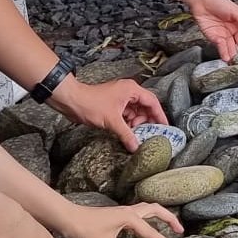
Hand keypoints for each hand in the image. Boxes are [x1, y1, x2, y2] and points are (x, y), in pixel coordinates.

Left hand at [47, 77, 168, 151]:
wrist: (71, 100)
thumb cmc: (90, 104)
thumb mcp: (112, 121)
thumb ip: (126, 134)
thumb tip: (136, 147)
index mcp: (131, 90)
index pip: (152, 102)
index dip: (160, 115)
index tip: (165, 127)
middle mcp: (128, 92)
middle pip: (145, 107)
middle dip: (148, 121)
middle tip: (151, 134)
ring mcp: (121, 98)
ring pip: (136, 112)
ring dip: (137, 123)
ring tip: (138, 135)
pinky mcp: (114, 105)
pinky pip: (127, 114)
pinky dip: (129, 123)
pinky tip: (128, 133)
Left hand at [50, 201, 180, 237]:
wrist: (67, 217)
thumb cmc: (84, 228)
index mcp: (130, 218)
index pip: (152, 233)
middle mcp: (129, 212)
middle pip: (156, 210)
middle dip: (170, 219)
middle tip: (180, 230)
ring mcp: (122, 212)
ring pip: (147, 209)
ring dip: (159, 216)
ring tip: (167, 226)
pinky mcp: (116, 215)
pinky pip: (138, 214)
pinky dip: (146, 219)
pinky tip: (143, 230)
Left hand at [191, 0, 237, 61]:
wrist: (202, 0)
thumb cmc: (219, 2)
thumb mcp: (236, 10)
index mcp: (236, 25)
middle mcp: (229, 32)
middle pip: (235, 45)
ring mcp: (220, 35)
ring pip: (227, 47)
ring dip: (230, 55)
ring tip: (233, 63)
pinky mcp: (211, 36)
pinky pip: (218, 45)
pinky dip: (222, 51)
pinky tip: (226, 56)